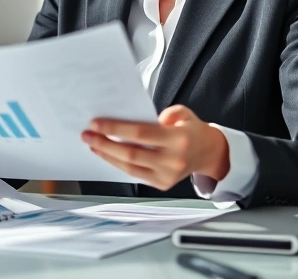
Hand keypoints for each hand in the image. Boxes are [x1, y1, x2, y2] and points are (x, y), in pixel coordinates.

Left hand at [82, 105, 229, 190]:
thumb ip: (165, 113)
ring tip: (93, 144)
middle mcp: (172, 160)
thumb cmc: (192, 131)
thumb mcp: (184, 113)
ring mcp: (167, 176)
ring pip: (129, 167)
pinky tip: (107, 154)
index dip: (115, 129)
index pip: (140, 133)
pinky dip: (118, 164)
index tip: (96, 123)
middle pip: (131, 153)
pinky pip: (134, 174)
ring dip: (107, 155)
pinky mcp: (162, 184)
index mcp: (178, 140)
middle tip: (87, 134)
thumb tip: (137, 120)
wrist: (209, 153)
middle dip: (105, 143)